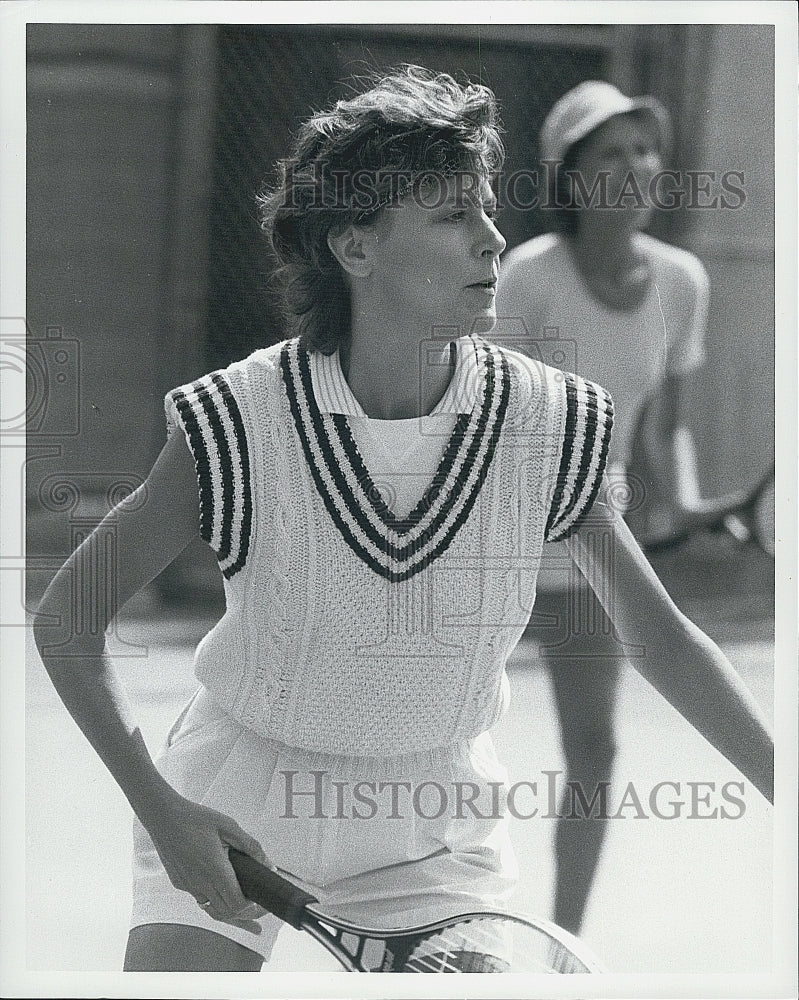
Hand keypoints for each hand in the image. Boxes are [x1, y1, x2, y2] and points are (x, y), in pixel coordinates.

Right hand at [139, 786, 269, 931]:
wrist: (163, 817)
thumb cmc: (195, 818)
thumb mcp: (229, 826)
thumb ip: (250, 846)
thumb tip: (267, 863)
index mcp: (215, 870)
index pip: (237, 904)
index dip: (253, 908)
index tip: (262, 901)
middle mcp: (200, 883)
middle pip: (226, 912)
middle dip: (245, 913)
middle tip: (258, 904)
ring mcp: (188, 886)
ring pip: (211, 909)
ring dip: (228, 909)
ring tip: (242, 901)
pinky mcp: (179, 883)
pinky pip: (199, 898)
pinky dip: (213, 900)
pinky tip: (220, 887)